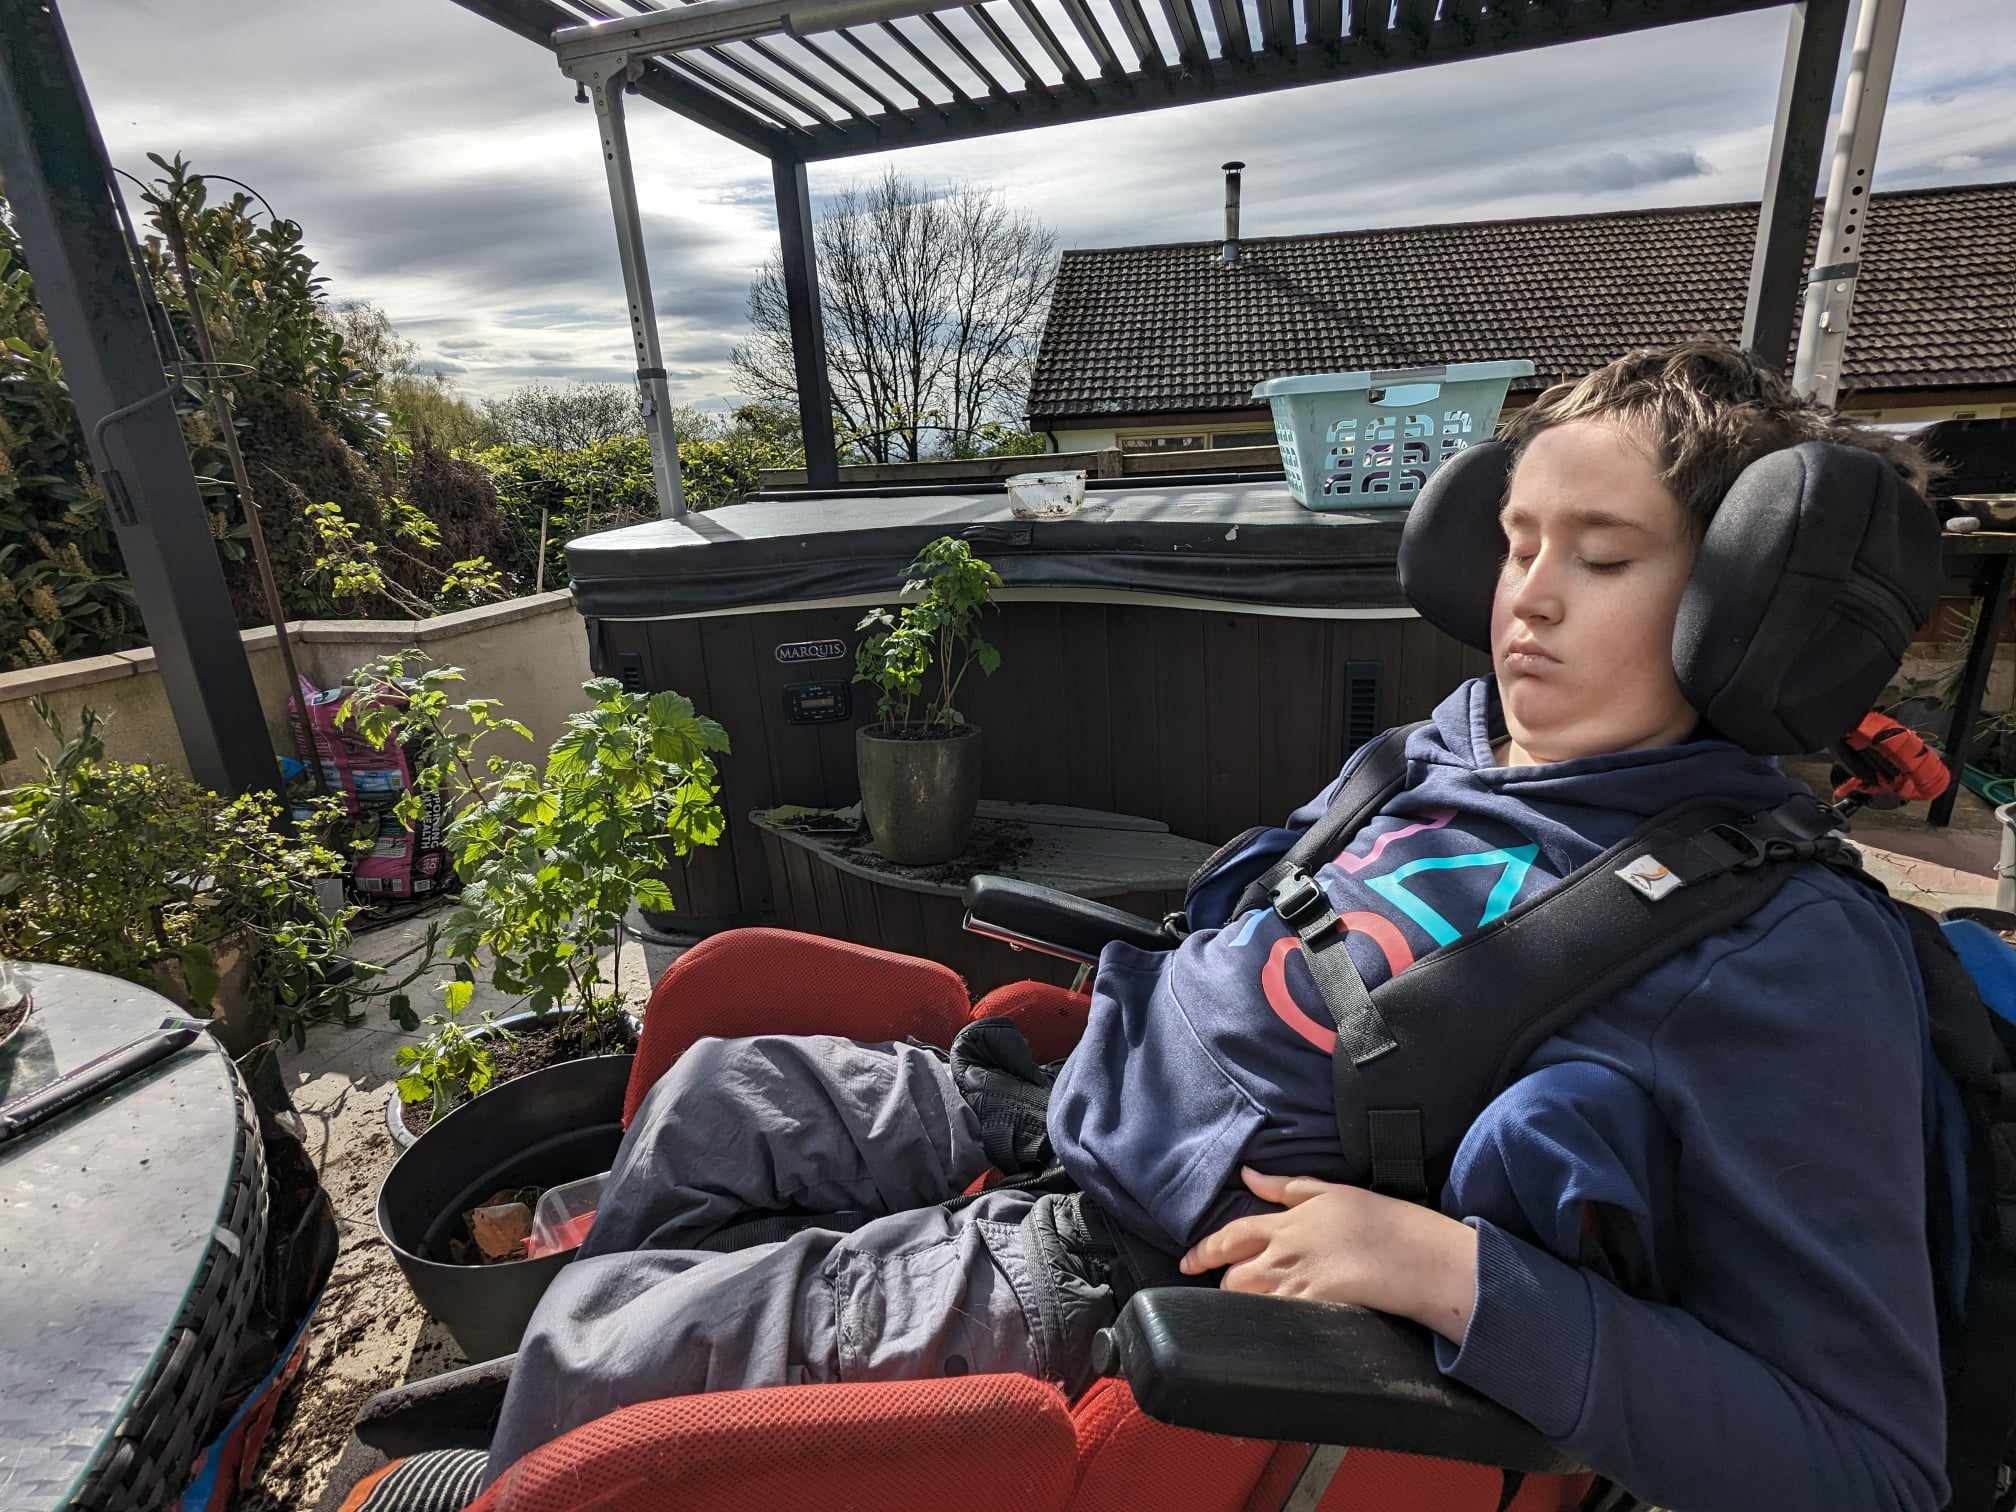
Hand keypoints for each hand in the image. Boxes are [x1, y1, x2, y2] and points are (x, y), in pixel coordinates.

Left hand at [1179, 1167, 1479, 1344]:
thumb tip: (1248, 1173)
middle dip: (1225, 1286)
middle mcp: (1284, 1253)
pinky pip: (1274, 1319)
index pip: (1231, 1236)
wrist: (1417, 1254)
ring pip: (1248, 1299)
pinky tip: (1266, 1330)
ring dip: (1241, 1306)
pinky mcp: (1314, 1307)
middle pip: (1234, 1275)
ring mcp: (1298, 1282)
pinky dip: (1264, 1324)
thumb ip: (1284, 1187)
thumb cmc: (1380, 1219)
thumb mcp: (1330, 1191)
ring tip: (1247, 1311)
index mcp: (1286, 1223)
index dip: (1204, 1251)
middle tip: (1229, 1293)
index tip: (1187, 1263)